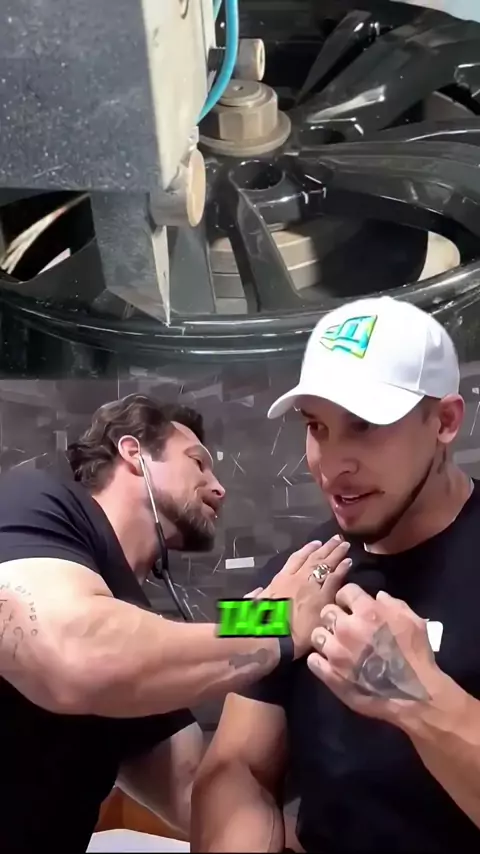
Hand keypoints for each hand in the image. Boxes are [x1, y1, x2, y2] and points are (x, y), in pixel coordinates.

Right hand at [259, 536, 351, 658]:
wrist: (272, 637)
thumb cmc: (258, 624)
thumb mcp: (252, 606)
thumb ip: (256, 597)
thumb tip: (256, 593)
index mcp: (280, 579)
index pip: (296, 559)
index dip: (307, 550)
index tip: (316, 543)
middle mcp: (297, 579)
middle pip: (314, 559)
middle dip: (326, 548)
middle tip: (337, 539)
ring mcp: (311, 587)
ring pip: (326, 565)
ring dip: (336, 554)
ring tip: (344, 545)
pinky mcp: (323, 598)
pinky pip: (335, 579)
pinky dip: (342, 569)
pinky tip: (349, 562)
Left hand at [307, 584, 443, 726]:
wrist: (415, 695)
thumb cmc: (416, 655)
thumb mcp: (413, 621)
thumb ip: (393, 604)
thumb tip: (377, 596)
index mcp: (367, 611)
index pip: (345, 591)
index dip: (349, 597)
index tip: (352, 605)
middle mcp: (346, 628)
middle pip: (326, 611)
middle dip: (335, 616)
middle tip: (344, 626)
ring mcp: (336, 652)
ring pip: (317, 634)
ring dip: (326, 637)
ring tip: (336, 645)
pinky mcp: (331, 675)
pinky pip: (313, 661)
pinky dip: (319, 660)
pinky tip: (329, 662)